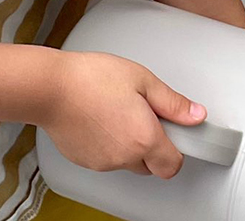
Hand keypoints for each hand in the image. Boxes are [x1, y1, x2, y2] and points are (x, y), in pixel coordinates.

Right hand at [39, 51, 205, 178]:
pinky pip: (105, 159)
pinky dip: (107, 145)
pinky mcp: (84, 161)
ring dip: (129, 145)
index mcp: (144, 138)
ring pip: (127, 162)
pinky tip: (100, 120)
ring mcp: (103, 162)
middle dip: (152, 146)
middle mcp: (124, 157)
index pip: (173, 165)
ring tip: (116, 112)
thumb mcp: (142, 79)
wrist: (50, 87)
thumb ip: (172, 102)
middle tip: (142, 116)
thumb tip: (195, 115)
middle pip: (151, 165)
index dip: (176, 149)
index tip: (172, 131)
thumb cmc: (91, 78)